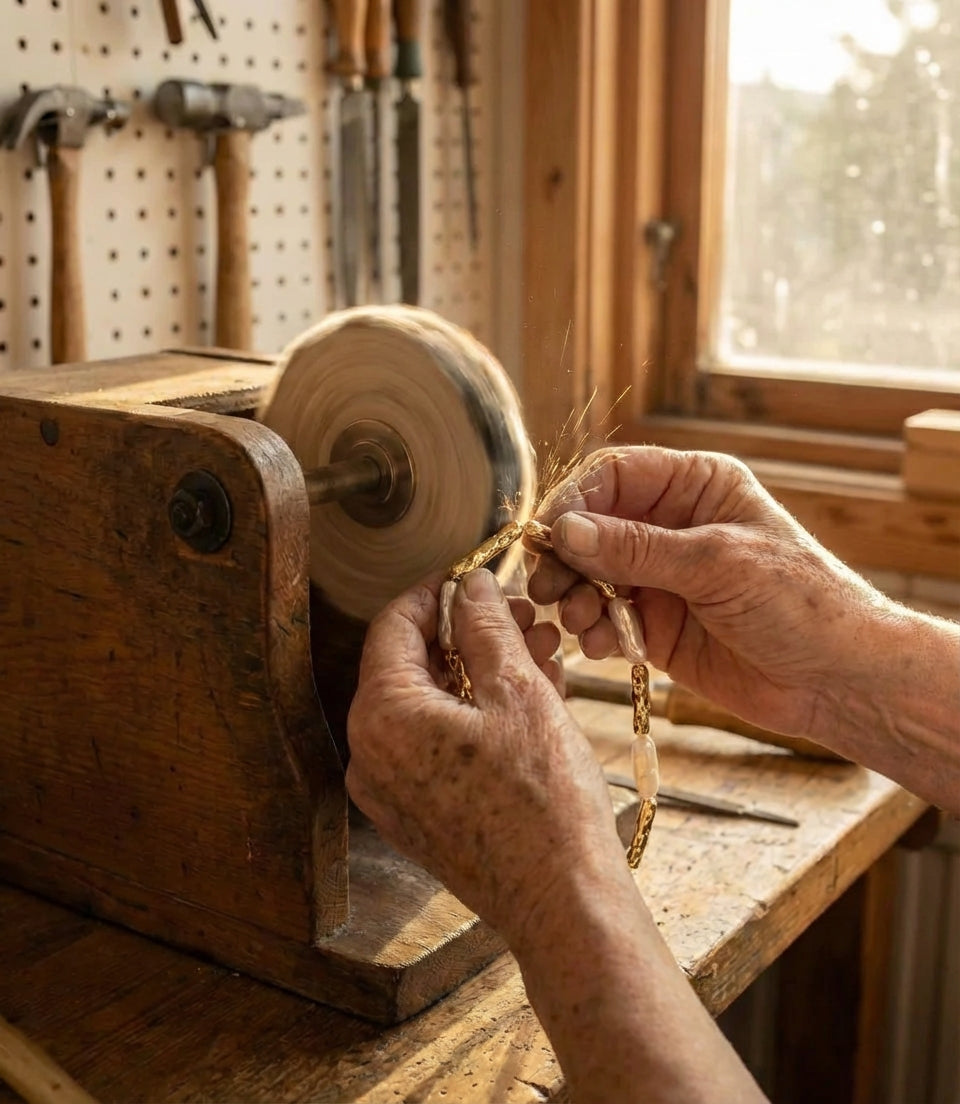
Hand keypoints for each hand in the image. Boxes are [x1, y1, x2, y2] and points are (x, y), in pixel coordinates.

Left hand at [345, 570, 628, 944]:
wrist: (561, 900)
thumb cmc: (543, 798)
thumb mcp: (517, 690)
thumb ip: (485, 626)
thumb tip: (469, 584)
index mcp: (382, 715)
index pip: (393, 625)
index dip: (436, 592)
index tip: (474, 578)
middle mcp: (370, 754)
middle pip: (412, 666)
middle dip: (470, 635)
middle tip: (523, 618)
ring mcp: (391, 791)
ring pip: (431, 706)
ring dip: (481, 674)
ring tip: (541, 656)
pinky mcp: (417, 817)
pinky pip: (437, 746)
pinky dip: (475, 717)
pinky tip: (529, 702)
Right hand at [528, 446, 889, 740]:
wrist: (838, 680)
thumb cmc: (801, 603)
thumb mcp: (717, 564)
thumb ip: (636, 548)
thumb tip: (565, 530)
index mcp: (696, 487)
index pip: (615, 475)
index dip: (575, 500)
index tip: (549, 535)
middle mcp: (672, 526)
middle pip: (591, 525)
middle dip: (566, 556)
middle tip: (547, 586)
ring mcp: (661, 578)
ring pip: (590, 575)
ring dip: (574, 597)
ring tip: (578, 621)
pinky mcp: (655, 625)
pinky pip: (604, 619)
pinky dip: (592, 631)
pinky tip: (600, 646)